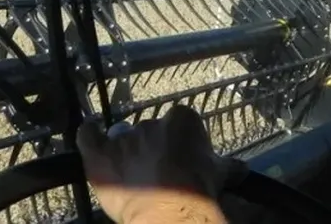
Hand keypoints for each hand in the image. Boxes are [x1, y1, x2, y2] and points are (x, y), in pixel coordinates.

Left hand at [76, 105, 240, 223]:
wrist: (171, 211)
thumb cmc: (199, 189)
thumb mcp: (221, 173)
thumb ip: (226, 165)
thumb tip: (242, 168)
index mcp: (182, 119)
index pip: (179, 122)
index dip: (179, 140)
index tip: (181, 157)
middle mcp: (152, 122)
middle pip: (150, 130)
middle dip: (153, 147)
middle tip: (158, 170)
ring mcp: (124, 138)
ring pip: (123, 139)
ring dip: (127, 152)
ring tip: (132, 174)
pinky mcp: (100, 155)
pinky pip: (88, 137)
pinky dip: (89, 134)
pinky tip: (91, 132)